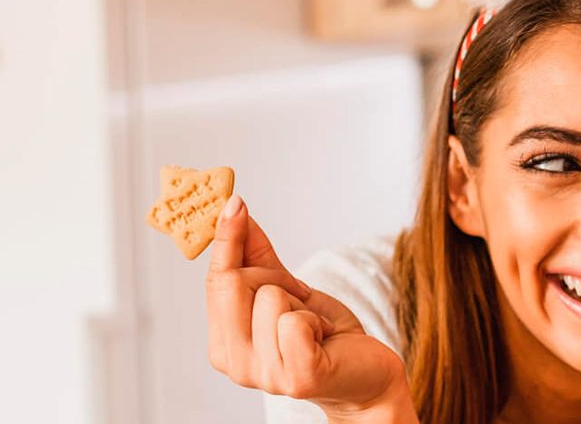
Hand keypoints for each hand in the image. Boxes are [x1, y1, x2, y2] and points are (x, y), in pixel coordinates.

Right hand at [204, 196, 414, 421]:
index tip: (234, 202)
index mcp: (223, 345)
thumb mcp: (287, 289)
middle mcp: (234, 364)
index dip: (225, 240)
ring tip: (313, 326)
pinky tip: (322, 338)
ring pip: (269, 298)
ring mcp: (263, 375)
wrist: (364, 375)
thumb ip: (257, 256)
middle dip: (274, 277)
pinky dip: (316, 319)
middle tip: (299, 296)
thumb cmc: (323, 335)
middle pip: (234, 284)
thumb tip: (234, 211)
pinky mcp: (296, 377)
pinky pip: (294, 321)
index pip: (215, 281)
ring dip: (300, 303)